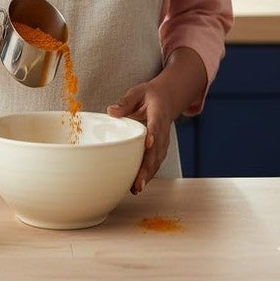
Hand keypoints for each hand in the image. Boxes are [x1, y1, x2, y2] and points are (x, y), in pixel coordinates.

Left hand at [107, 48, 206, 193]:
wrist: (168, 99)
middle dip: (148, 167)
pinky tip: (137, 186)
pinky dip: (148, 174)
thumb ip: (125, 102)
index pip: (156, 126)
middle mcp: (163, 131)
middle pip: (157, 150)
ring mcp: (163, 141)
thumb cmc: (150, 96)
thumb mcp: (138, 92)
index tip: (148, 145)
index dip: (153, 135)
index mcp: (158, 114)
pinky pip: (155, 162)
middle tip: (138, 182)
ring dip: (148, 175)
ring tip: (136, 188)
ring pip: (157, 160)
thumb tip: (111, 111)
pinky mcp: (160, 148)